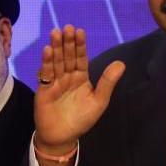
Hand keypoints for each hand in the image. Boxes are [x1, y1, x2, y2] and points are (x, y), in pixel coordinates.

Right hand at [34, 25, 124, 156]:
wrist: (62, 137)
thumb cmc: (81, 120)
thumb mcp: (98, 101)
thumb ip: (107, 82)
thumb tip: (121, 63)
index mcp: (81, 77)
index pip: (80, 58)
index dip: (80, 45)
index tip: (80, 31)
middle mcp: (67, 76)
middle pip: (67, 56)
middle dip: (67, 42)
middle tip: (67, 28)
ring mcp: (55, 82)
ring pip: (56, 61)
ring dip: (56, 48)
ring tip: (56, 33)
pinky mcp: (44, 89)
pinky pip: (45, 74)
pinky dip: (46, 62)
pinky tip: (47, 50)